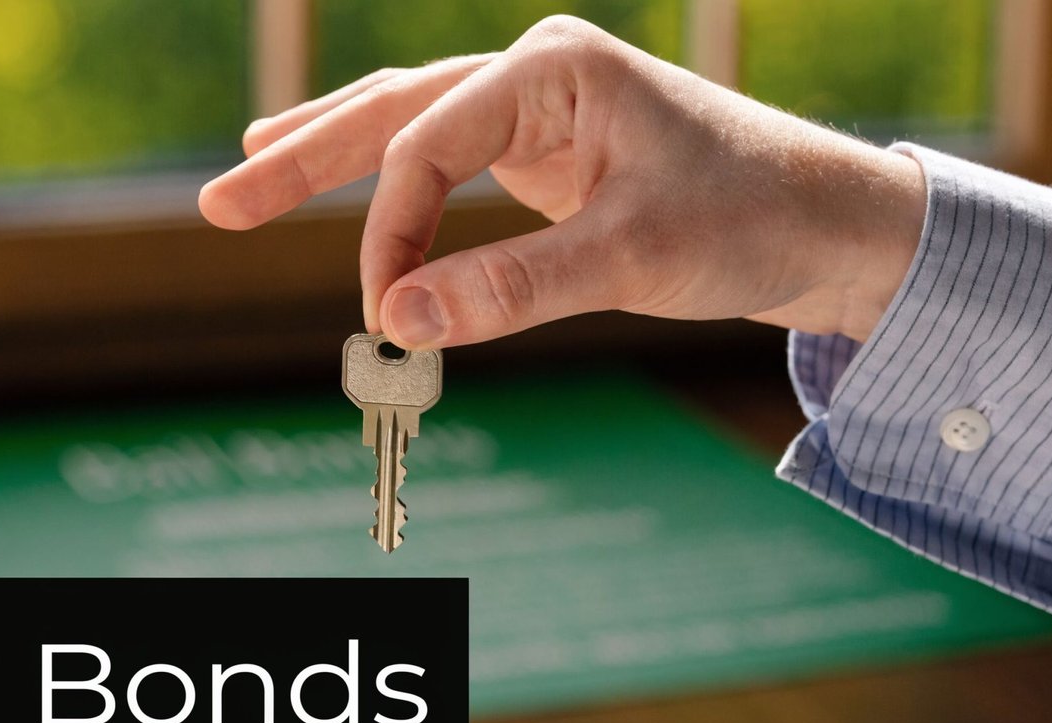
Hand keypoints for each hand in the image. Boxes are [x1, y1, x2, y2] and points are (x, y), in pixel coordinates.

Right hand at [199, 15, 926, 349]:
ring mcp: (543, 111)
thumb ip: (513, 288)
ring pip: (415, 124)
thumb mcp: (631, 256)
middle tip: (221, 199)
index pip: (430, 141)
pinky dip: (399, 184)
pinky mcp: (553, 155)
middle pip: (396, 107)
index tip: (385, 315)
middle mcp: (539, 74)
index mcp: (555, 67)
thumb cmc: (750, 219)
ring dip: (336, 155)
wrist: (830, 227)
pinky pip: (454, 164)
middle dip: (308, 155)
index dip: (391, 231)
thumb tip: (401, 326)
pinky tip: (354, 186)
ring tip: (252, 171)